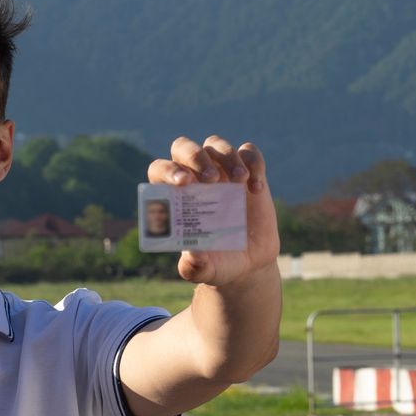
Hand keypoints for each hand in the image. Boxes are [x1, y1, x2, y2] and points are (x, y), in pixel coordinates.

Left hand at [147, 135, 279, 287]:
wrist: (248, 263)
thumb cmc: (218, 264)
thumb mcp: (206, 271)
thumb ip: (194, 267)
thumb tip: (192, 256)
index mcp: (175, 197)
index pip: (160, 171)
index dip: (167, 172)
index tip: (183, 184)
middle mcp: (194, 179)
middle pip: (183, 147)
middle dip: (194, 156)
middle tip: (210, 178)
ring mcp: (221, 173)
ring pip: (215, 144)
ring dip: (226, 156)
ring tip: (239, 181)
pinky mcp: (248, 173)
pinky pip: (249, 153)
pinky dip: (253, 163)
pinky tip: (255, 189)